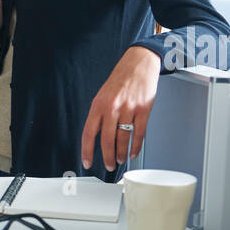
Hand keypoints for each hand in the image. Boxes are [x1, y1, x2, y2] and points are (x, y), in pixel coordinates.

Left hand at [80, 46, 160, 170]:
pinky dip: (135, 146)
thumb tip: (96, 136)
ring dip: (120, 153)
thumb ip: (99, 115)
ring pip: (123, 139)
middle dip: (107, 157)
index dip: (87, 150)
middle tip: (107, 165)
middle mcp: (112, 108)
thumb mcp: (103, 95)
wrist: (139, 64)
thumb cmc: (120, 79)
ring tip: (119, 160)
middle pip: (107, 140)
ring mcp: (129, 109)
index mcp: (98, 105)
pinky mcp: (143, 110)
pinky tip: (132, 152)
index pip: (89, 133)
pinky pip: (139, 133)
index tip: (87, 162)